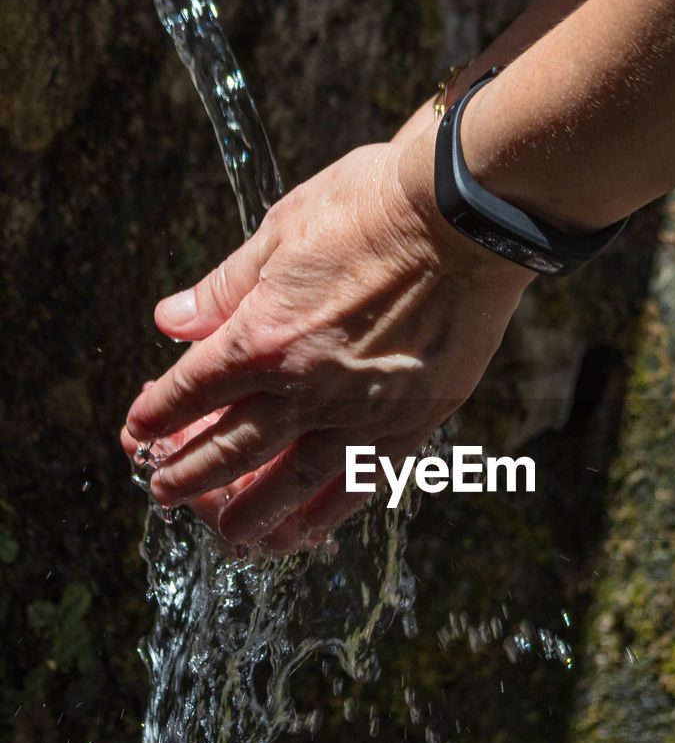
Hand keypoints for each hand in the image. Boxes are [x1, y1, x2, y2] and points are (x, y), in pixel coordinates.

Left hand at [122, 129, 531, 551]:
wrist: (467, 218)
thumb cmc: (375, 208)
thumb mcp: (281, 230)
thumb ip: (224, 288)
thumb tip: (171, 321)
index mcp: (264, 337)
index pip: (191, 391)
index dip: (157, 415)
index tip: (139, 432)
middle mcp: (306, 388)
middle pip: (230, 448)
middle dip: (188, 474)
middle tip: (165, 492)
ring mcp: (361, 412)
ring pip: (292, 481)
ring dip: (252, 512)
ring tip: (230, 534)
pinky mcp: (412, 422)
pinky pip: (361, 483)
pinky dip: (328, 513)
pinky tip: (309, 533)